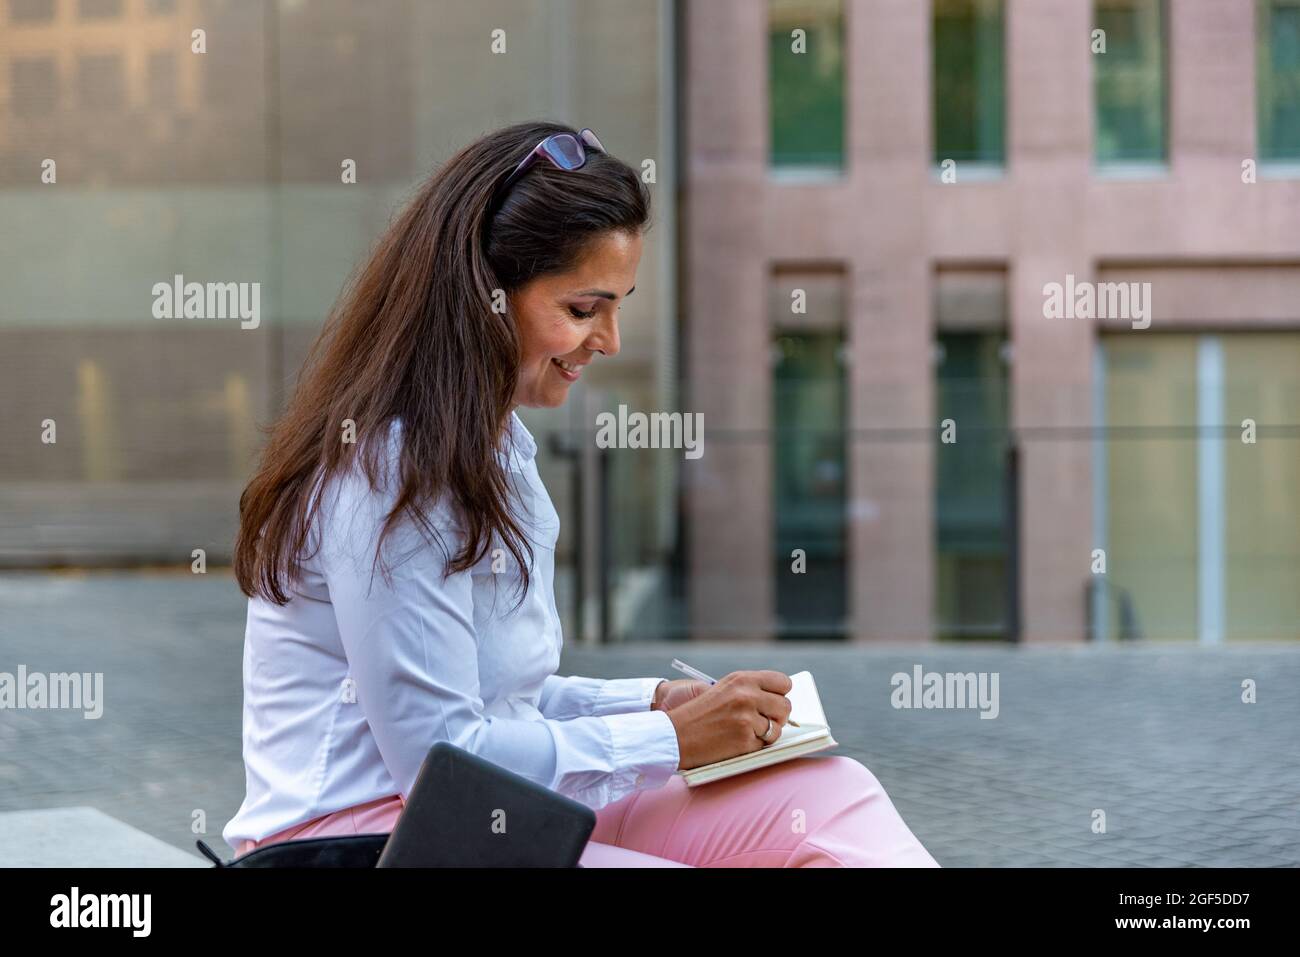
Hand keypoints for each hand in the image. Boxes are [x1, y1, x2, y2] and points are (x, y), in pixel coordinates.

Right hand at [661, 670, 793, 770]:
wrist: (675, 735)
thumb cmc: (700, 713)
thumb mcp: (725, 689)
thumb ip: (751, 689)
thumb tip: (779, 698)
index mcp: (742, 679)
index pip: (783, 683)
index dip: (780, 694)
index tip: (773, 701)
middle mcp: (747, 696)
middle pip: (785, 706)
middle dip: (777, 716)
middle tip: (761, 720)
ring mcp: (746, 719)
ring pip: (777, 728)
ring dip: (766, 733)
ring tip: (745, 731)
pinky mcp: (745, 740)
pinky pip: (765, 744)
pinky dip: (754, 746)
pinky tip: (737, 741)